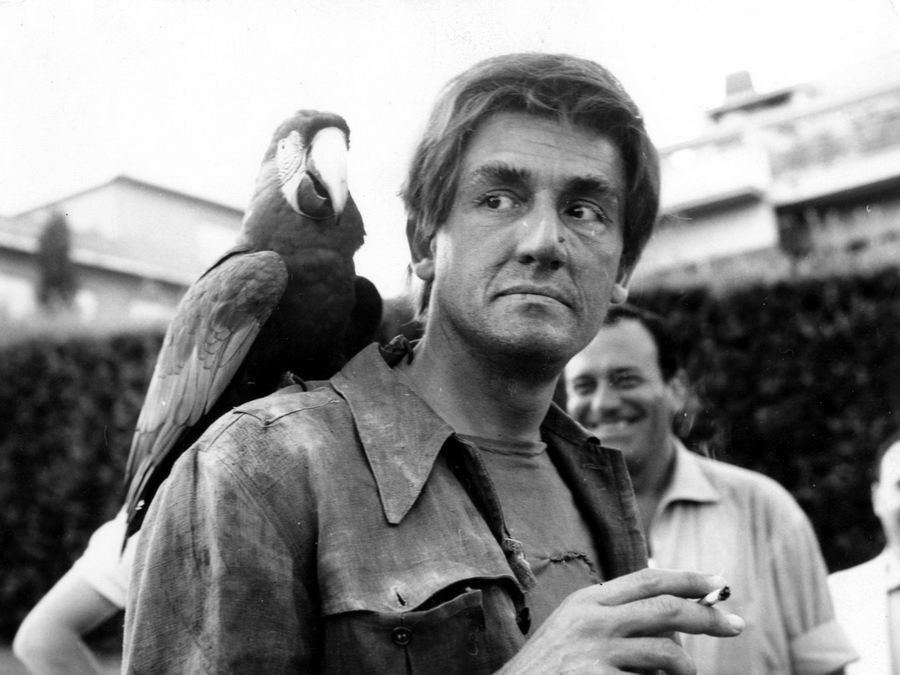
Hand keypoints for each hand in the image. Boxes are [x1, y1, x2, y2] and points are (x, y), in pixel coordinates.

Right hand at [498, 567, 743, 674]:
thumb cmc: (549, 665)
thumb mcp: (574, 626)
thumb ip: (614, 613)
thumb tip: (672, 612)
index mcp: (589, 600)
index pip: (649, 579)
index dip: (688, 578)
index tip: (718, 582)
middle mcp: (593, 620)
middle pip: (667, 609)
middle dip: (709, 616)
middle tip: (736, 624)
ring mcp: (596, 653)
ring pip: (667, 652)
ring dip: (687, 667)